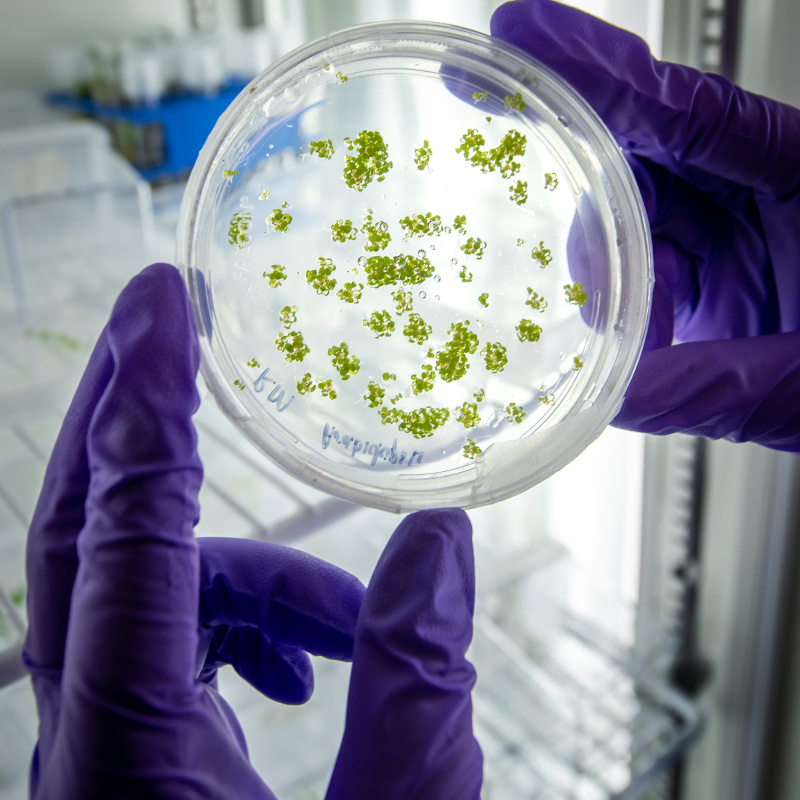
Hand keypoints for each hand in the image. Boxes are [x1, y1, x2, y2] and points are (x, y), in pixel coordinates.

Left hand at [23, 263, 481, 797]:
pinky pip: (176, 638)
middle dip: (127, 413)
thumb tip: (437, 538)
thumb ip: (421, 685)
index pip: (123, 532)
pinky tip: (304, 668)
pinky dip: (247, 624)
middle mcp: (86, 740)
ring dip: (260, 581)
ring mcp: (102, 743)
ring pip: (159, 592)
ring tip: (350, 635)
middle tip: (171, 323)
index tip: (162, 302)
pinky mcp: (134, 749)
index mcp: (127, 757)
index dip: (146, 402)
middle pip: (79, 529)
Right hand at [492, 0, 799, 450]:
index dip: (599, 71)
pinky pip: (648, 265)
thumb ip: (724, 384)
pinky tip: (640, 341)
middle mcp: (761, 187)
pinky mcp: (713, 269)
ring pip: (634, 217)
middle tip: (557, 233)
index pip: (688, 110)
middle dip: (590, 195)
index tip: (520, 34)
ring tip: (630, 333)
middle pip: (645, 154)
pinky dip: (630, 305)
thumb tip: (622, 399)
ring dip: (614, 276)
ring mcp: (734, 229)